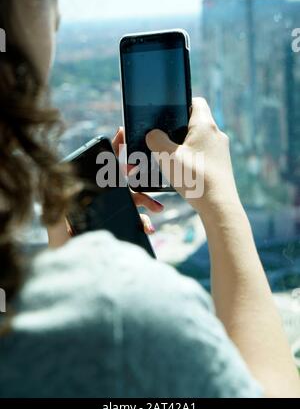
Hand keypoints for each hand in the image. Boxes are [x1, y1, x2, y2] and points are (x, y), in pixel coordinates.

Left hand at [47, 127, 163, 248]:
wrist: (77, 276)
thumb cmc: (62, 251)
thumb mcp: (56, 230)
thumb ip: (56, 210)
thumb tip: (54, 183)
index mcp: (88, 194)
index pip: (100, 168)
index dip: (112, 148)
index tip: (123, 132)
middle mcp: (102, 201)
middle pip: (123, 181)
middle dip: (137, 174)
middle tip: (144, 169)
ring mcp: (114, 214)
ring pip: (136, 201)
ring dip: (148, 203)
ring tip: (157, 210)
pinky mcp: (124, 228)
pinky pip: (139, 221)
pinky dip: (146, 222)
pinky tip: (148, 229)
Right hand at [146, 97, 240, 218]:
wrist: (219, 206)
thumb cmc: (195, 178)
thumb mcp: (167, 156)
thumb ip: (156, 140)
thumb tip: (152, 134)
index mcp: (205, 125)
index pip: (196, 102)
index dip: (180, 104)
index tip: (167, 113)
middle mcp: (216, 135)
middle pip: (195, 122)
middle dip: (177, 129)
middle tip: (162, 139)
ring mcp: (221, 151)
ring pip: (198, 140)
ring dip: (183, 147)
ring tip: (169, 158)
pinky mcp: (221, 166)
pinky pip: (203, 155)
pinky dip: (191, 159)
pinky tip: (181, 172)